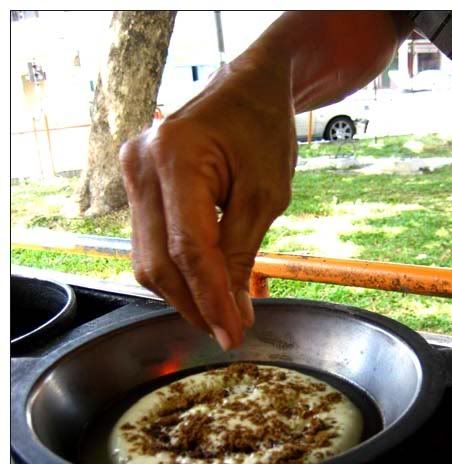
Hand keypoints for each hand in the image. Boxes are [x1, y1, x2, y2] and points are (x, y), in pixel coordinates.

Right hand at [120, 49, 296, 349]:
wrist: (246, 88)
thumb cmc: (263, 131)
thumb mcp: (265, 195)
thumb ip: (241, 254)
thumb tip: (230, 312)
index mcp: (176, 156)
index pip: (188, 249)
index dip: (210, 299)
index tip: (232, 334)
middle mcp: (141, 165)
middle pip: (159, 261)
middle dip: (194, 305)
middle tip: (228, 332)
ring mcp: (133, 175)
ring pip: (148, 259)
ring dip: (183, 294)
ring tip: (220, 314)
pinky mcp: (137, 185)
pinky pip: (149, 244)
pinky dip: (176, 272)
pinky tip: (202, 287)